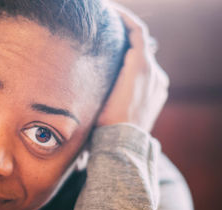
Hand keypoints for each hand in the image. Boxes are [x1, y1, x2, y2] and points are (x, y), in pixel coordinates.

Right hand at [97, 4, 168, 131]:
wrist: (122, 143)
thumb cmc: (108, 118)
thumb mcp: (103, 89)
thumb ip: (111, 66)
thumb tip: (112, 51)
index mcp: (142, 66)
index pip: (138, 32)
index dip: (125, 18)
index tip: (111, 12)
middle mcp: (155, 72)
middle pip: (141, 45)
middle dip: (126, 39)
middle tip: (107, 36)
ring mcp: (159, 84)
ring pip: (144, 61)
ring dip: (130, 56)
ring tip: (113, 59)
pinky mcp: (158, 94)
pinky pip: (148, 74)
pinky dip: (137, 70)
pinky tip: (124, 78)